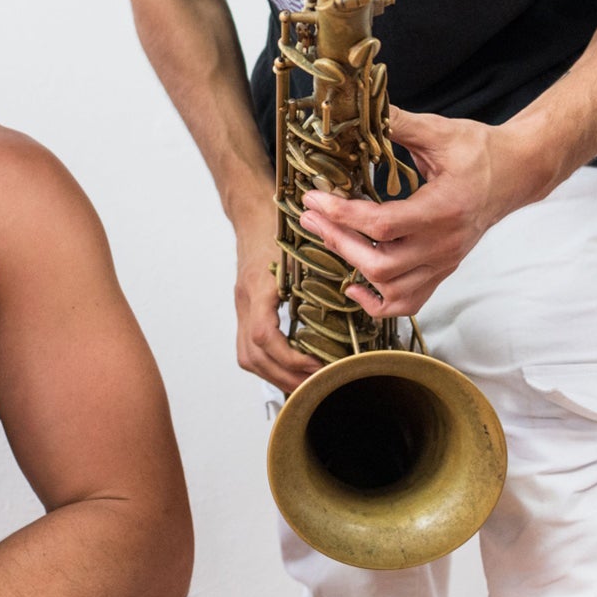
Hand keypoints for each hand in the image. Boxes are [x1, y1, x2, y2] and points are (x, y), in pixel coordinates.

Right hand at [236, 218, 321, 393]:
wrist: (250, 211)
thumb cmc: (277, 223)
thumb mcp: (303, 246)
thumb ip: (322, 271)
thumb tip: (354, 297)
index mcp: (259, 286)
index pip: (265, 334)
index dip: (290, 357)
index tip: (316, 365)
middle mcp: (246, 300)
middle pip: (253, 354)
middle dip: (284, 376)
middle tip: (316, 385)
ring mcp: (242, 306)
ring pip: (247, 355)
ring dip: (275, 375)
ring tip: (305, 383)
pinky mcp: (246, 308)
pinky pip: (248, 347)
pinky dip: (268, 364)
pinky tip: (290, 366)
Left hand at [296, 108, 516, 319]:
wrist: (517, 172)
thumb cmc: (480, 150)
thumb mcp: (439, 131)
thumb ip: (398, 123)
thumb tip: (360, 110)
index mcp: (444, 209)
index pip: (382, 225)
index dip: (341, 215)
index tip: (313, 198)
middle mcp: (445, 245)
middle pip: (380, 264)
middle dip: (336, 240)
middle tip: (308, 216)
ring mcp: (445, 262)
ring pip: (392, 290)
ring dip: (352, 268)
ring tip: (326, 238)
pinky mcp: (444, 269)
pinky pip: (410, 302)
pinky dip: (379, 301)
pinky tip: (356, 284)